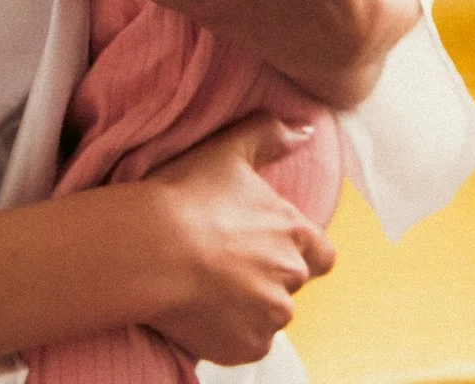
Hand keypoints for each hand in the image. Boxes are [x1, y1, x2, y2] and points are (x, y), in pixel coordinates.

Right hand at [139, 116, 336, 364]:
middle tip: (224, 266)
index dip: (301, 253)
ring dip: (247, 307)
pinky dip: (228, 334)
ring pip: (267, 315)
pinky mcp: (247, 346)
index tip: (270, 250)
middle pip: (289, 284)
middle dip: (264, 278)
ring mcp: (270, 316)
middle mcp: (290, 277)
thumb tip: (304, 130)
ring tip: (207, 289)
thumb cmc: (187, 197)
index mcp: (293, 233)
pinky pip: (245, 343)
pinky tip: (200, 313)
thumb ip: (271, 134)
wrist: (152, 249)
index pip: (322, 254)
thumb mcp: (229, 150)